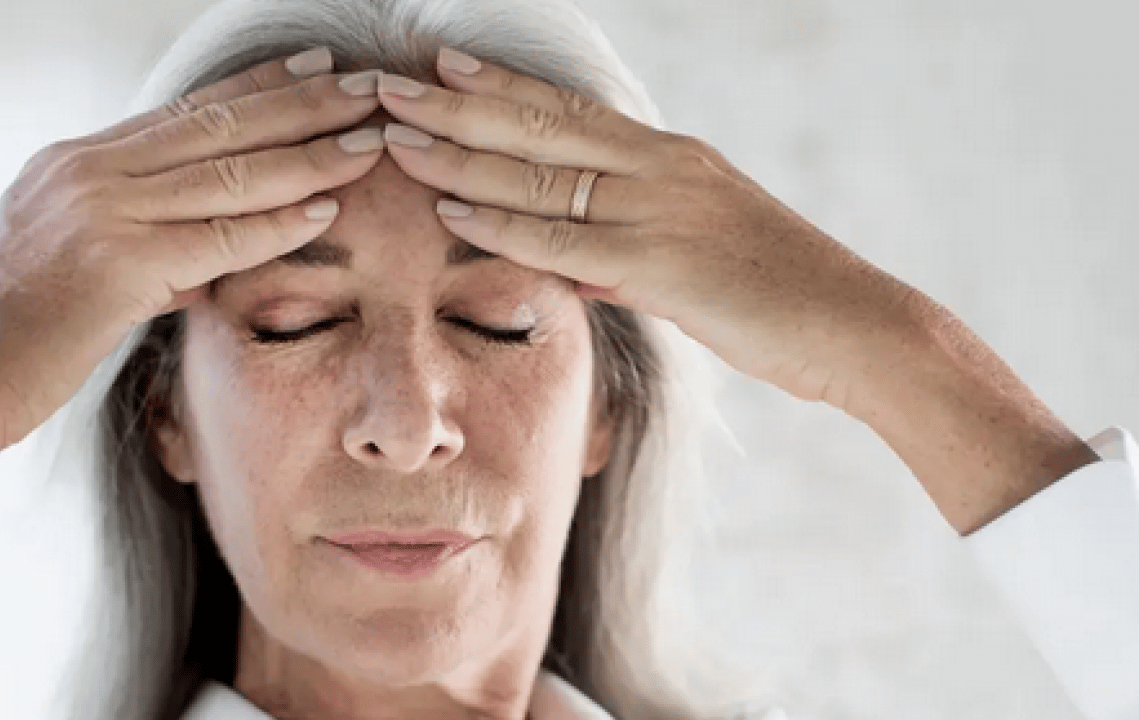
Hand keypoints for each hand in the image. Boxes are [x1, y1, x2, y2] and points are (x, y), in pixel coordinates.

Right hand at [0, 48, 386, 507]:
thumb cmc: (4, 331)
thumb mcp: (70, 264)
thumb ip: (142, 248)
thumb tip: (204, 262)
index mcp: (77, 163)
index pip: (187, 112)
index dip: (259, 86)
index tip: (315, 68)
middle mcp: (88, 171)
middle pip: (218, 125)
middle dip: (301, 103)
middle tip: (365, 87)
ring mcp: (98, 212)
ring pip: (226, 171)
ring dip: (309, 153)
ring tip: (369, 139)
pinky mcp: (110, 265)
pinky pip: (215, 237)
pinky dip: (276, 223)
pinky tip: (327, 208)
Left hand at [374, 48, 929, 408]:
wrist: (856, 327)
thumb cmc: (781, 294)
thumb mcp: (699, 256)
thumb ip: (630, 252)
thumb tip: (578, 266)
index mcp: (670, 157)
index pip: (569, 110)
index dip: (501, 87)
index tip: (442, 66)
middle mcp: (661, 168)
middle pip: (541, 125)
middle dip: (458, 105)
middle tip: (389, 85)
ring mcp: (662, 210)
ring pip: (542, 172)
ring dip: (460, 153)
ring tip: (396, 134)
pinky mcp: (665, 264)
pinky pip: (567, 239)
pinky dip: (504, 223)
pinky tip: (451, 209)